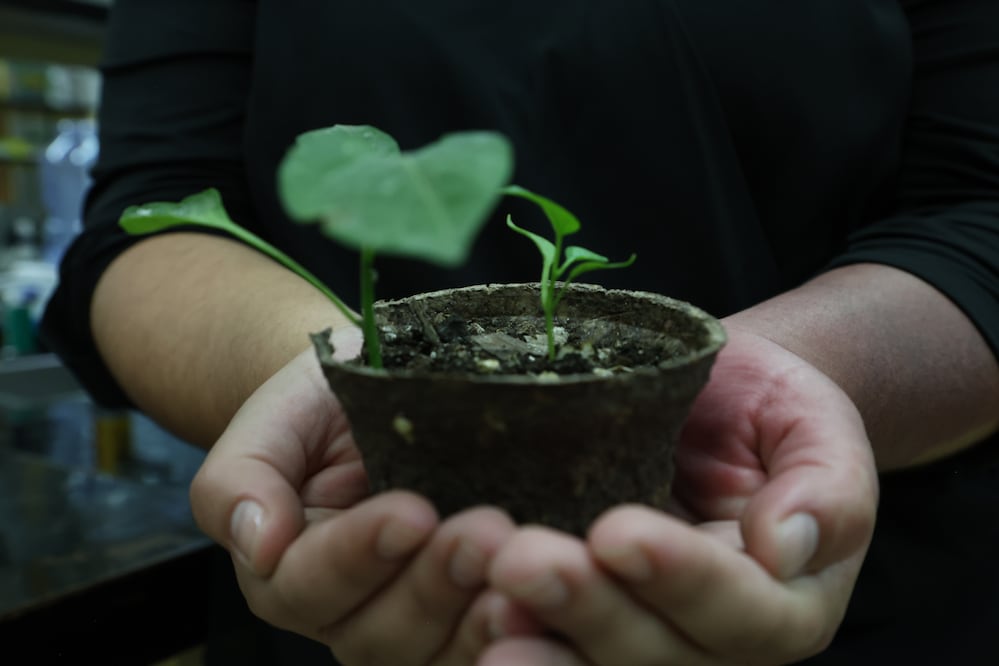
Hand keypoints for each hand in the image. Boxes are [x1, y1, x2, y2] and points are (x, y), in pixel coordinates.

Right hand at [189, 328, 519, 664]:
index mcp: (289, 574)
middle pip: (381, 631)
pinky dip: (523, 629)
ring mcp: (415, 623)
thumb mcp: (273, 420)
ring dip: (481, 616)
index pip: (311, 583)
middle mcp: (350, 615)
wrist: (379, 394)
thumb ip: (241, 477)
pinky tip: (554, 598)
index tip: (411, 511)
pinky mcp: (470, 615)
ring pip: (438, 651)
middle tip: (486, 533)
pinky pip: (491, 644)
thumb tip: (254, 542)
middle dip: (434, 583)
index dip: (360, 554)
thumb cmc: (320, 405)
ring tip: (525, 571)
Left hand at [480, 325, 878, 664]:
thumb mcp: (818, 427)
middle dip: (586, 608)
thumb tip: (785, 545)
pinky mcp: (584, 613)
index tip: (619, 533)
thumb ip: (827, 491)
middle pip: (654, 651)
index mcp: (783, 603)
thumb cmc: (769, 408)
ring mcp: (643, 632)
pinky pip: (551, 639)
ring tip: (485, 605)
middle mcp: (710, 639)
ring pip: (596, 662)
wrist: (713, 402)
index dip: (681, 578)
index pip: (740, 608)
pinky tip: (465, 615)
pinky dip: (512, 633)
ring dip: (538, 640)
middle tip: (518, 562)